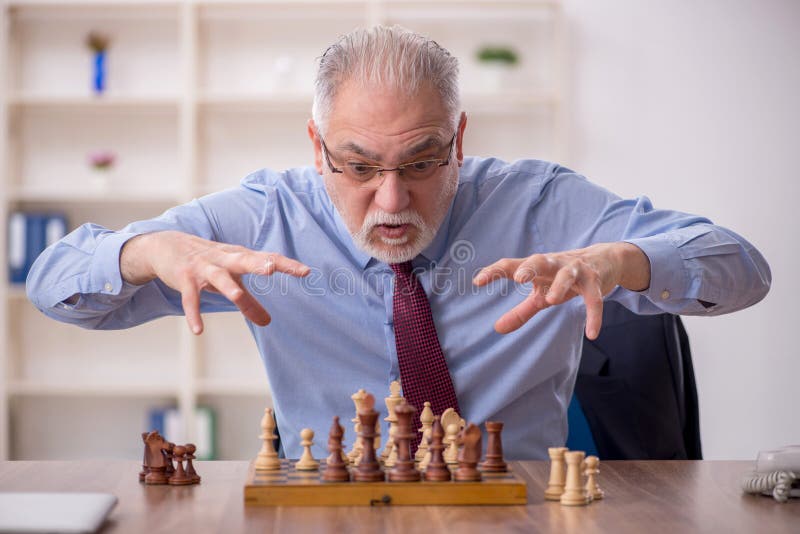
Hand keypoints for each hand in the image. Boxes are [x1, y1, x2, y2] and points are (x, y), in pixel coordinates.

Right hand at [120, 231, 310, 334]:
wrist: (166, 246)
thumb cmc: (208, 263)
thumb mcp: (230, 281)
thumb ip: (250, 302)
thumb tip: (268, 322)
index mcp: (239, 257)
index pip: (267, 257)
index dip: (286, 264)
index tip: (306, 271)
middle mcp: (224, 260)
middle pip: (244, 260)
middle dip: (258, 263)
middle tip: (272, 268)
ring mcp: (203, 268)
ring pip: (218, 277)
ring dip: (227, 287)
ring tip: (237, 298)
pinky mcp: (184, 279)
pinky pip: (190, 298)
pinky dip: (193, 313)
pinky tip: (198, 330)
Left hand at [473, 242, 649, 338]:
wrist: (605, 260)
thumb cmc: (564, 278)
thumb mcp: (541, 295)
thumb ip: (520, 312)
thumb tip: (497, 329)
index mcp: (537, 267)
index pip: (511, 265)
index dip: (494, 271)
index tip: (477, 281)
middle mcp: (555, 264)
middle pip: (539, 260)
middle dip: (529, 267)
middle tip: (518, 278)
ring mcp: (576, 270)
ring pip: (568, 274)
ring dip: (560, 285)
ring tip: (551, 300)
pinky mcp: (596, 281)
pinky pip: (595, 299)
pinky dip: (594, 316)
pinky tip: (591, 333)